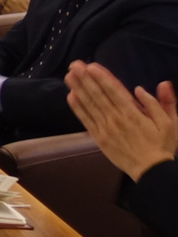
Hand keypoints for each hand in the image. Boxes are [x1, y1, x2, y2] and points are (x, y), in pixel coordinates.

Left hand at [68, 61, 177, 180]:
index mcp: (134, 114)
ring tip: (69, 76)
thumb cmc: (162, 145)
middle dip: (86, 79)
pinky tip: (71, 97)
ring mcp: (106, 129)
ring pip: (90, 106)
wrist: (151, 171)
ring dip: (79, 89)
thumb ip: (162, 103)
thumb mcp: (171, 123)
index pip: (115, 92)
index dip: (102, 78)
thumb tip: (149, 87)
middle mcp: (117, 119)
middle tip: (75, 65)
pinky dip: (78, 109)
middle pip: (99, 96)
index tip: (91, 66)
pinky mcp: (99, 138)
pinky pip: (86, 121)